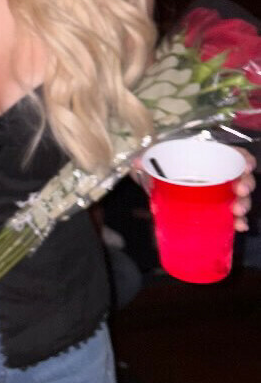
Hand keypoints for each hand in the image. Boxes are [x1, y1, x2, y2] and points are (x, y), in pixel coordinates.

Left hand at [131, 148, 254, 232]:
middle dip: (246, 185)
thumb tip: (137, 162)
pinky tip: (239, 227)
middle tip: (240, 192)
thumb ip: (148, 157)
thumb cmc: (165, 166)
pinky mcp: (218, 209)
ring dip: (243, 205)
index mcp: (209, 158)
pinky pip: (234, 215)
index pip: (234, 155)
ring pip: (240, 197)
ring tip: (237, 213)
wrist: (161, 184)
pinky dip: (238, 221)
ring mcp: (221, 193)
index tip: (246, 167)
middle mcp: (220, 174)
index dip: (244, 159)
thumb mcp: (157, 159)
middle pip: (242, 177)